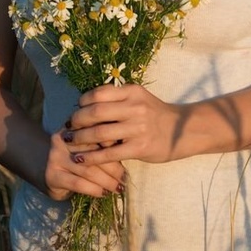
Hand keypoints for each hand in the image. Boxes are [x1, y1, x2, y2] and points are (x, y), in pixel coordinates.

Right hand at [45, 125, 125, 199]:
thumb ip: (104, 141)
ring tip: (118, 188)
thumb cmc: (78, 156)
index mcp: (75, 126)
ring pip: (88, 170)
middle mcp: (63, 138)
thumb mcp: (90, 144)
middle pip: (93, 152)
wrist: (49, 171)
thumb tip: (129, 147)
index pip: (97, 132)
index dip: (113, 144)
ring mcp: (55, 156)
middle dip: (113, 167)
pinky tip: (104, 193)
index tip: (127, 154)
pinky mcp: (52, 175)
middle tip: (126, 177)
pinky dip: (94, 189)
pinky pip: (78, 183)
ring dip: (107, 181)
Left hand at [62, 84, 185, 165]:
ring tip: (70, 141)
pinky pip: (109, 153)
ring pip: (100, 133)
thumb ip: (117, 99)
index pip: (99, 94)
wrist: (181, 130)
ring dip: (80, 138)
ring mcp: (138, 128)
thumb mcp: (138, 98)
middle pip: (95, 112)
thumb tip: (85, 104)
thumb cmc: (154, 114)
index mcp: (132, 92)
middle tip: (68, 127)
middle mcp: (135, 107)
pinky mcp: (139, 147)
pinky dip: (91, 156)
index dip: (82, 102)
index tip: (76, 110)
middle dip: (77, 120)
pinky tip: (81, 158)